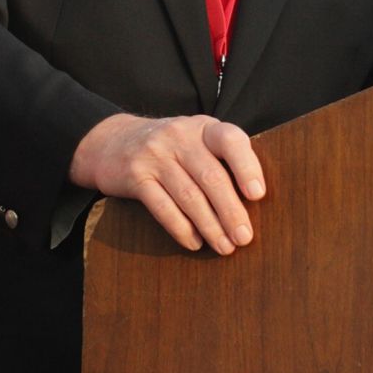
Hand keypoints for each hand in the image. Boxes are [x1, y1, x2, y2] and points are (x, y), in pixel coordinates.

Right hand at [68, 113, 265, 255]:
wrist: (114, 141)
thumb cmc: (171, 148)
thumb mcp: (196, 140)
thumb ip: (222, 159)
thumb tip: (255, 202)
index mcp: (203, 126)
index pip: (230, 139)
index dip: (247, 166)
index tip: (258, 195)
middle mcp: (179, 135)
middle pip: (211, 176)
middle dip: (231, 211)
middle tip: (244, 238)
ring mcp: (155, 154)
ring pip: (189, 196)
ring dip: (210, 226)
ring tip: (225, 247)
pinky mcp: (135, 176)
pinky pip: (162, 207)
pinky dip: (182, 229)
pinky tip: (195, 243)